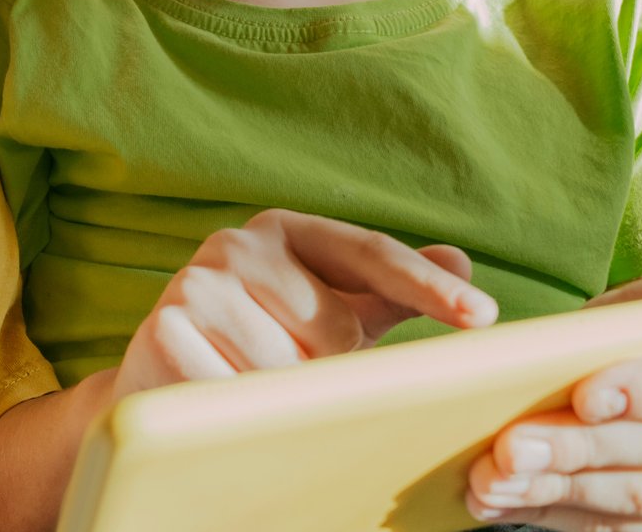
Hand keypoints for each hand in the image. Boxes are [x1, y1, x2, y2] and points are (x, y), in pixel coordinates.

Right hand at [112, 209, 497, 399]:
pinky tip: (223, 399)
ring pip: (287, 366)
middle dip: (330, 368)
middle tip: (296, 376)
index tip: (482, 316)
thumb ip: (391, 291)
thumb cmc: (263, 346)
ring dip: (284, 396)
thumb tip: (460, 257)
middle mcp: (238, 242)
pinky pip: (238, 389)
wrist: (160, 377)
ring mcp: (197, 281)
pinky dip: (243, 410)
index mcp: (287, 230)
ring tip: (252, 386)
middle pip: (335, 327)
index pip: (373, 253)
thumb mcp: (332, 316)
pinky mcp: (164, 327)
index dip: (429, 286)